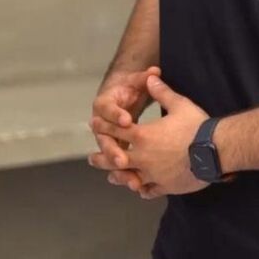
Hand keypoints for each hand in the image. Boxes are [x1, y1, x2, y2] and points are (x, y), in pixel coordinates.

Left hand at [88, 73, 211, 195]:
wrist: (215, 151)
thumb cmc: (197, 126)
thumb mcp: (179, 104)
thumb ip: (162, 92)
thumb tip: (150, 77)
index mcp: (143, 135)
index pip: (118, 130)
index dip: (105, 126)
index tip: (94, 125)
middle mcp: (143, 157)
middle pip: (115, 158)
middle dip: (102, 157)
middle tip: (92, 158)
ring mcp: (153, 174)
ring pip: (129, 178)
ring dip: (118, 176)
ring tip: (111, 177)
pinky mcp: (165, 186)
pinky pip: (149, 190)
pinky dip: (142, 189)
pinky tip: (140, 189)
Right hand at [89, 66, 158, 193]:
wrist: (124, 96)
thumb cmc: (130, 87)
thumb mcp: (137, 81)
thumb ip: (145, 78)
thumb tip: (155, 72)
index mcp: (104, 104)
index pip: (106, 109)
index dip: (114, 115)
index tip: (126, 119)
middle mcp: (102, 125)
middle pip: (104, 139)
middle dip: (113, 150)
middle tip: (123, 159)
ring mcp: (109, 140)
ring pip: (110, 157)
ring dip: (120, 169)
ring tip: (132, 181)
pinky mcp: (119, 151)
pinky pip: (120, 165)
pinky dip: (128, 175)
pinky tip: (139, 186)